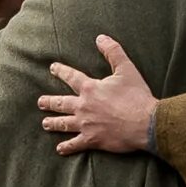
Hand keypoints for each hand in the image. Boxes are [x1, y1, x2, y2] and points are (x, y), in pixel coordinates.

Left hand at [39, 34, 157, 156]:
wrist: (145, 123)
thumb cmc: (137, 96)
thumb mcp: (126, 69)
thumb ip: (113, 52)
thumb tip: (101, 38)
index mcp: (90, 89)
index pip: (71, 77)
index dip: (61, 71)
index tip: (52, 68)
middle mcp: (84, 106)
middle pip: (61, 103)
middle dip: (49, 102)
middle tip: (40, 102)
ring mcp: (86, 124)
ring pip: (64, 124)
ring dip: (53, 123)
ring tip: (45, 123)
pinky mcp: (92, 140)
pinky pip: (75, 144)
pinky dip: (67, 147)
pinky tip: (60, 148)